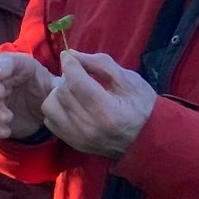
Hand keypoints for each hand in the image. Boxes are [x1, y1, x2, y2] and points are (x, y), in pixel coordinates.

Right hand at [0, 50, 56, 140]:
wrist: (45, 113)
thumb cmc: (50, 93)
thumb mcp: (58, 86)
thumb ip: (60, 83)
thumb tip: (68, 78)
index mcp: (19, 67)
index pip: (6, 60)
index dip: (2, 66)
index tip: (2, 74)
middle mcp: (3, 79)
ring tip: (7, 118)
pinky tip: (5, 132)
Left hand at [42, 50, 156, 158]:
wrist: (148, 139)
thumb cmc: (142, 106)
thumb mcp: (129, 80)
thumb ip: (101, 65)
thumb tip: (72, 55)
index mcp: (108, 112)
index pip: (77, 83)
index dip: (69, 65)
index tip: (68, 56)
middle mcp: (90, 128)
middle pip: (63, 93)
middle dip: (67, 78)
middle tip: (78, 74)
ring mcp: (79, 138)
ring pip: (50, 107)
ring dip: (58, 93)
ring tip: (74, 90)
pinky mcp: (73, 143)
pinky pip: (50, 120)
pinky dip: (57, 108)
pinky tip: (71, 105)